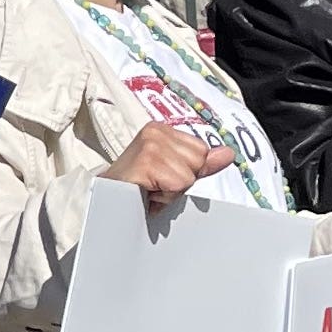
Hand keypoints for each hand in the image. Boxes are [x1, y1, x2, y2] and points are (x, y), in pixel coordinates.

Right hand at [108, 124, 232, 206]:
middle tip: (155, 185)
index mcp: (160, 129)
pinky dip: (165, 197)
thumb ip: (200, 163)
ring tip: (150, 189)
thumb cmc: (136, 188)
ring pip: (190, 175)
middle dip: (181, 180)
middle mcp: (154, 132)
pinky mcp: (147, 162)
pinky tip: (147, 193)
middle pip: (198, 161)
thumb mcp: (172, 171)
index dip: (185, 171)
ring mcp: (150, 145)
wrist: (103, 202)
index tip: (161, 177)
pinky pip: (179, 184)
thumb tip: (228, 154)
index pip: (201, 151)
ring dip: (172, 191)